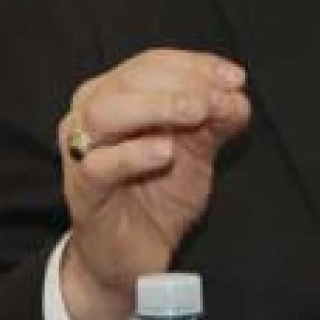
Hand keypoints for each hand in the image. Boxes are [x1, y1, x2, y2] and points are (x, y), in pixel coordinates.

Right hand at [56, 49, 249, 319]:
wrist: (133, 256)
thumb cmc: (158, 193)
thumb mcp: (196, 150)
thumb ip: (216, 120)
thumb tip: (238, 95)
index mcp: (116, 93)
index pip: (152, 63)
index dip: (195, 65)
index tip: (235, 77)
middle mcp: (91, 113)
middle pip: (129, 80)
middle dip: (180, 83)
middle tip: (216, 98)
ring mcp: (81, 151)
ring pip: (105, 112)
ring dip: (157, 106)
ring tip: (198, 113)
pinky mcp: (81, 190)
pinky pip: (99, 164)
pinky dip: (133, 154)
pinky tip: (165, 152)